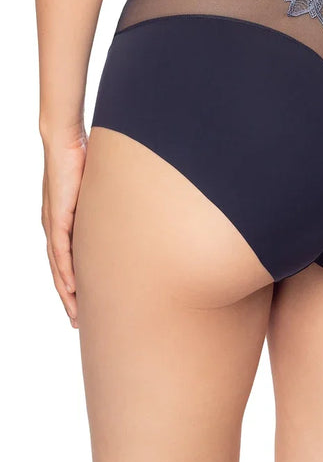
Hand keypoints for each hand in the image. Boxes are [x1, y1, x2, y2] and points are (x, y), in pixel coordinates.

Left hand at [41, 126, 87, 328]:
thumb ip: (106, 206)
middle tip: (78, 321)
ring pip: (57, 267)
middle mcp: (53, 227)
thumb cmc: (81, 159)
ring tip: (75, 313)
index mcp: (62, 222)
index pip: (65, 261)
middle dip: (68, 298)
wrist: (63, 140)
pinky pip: (60, 251)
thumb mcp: (96, 191)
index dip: (72, 284)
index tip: (82, 303)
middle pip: (58, 272)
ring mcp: (53, 223)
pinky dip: (64, 272)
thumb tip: (129, 214)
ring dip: (65, 292)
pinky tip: (70, 288)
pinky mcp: (56, 216)